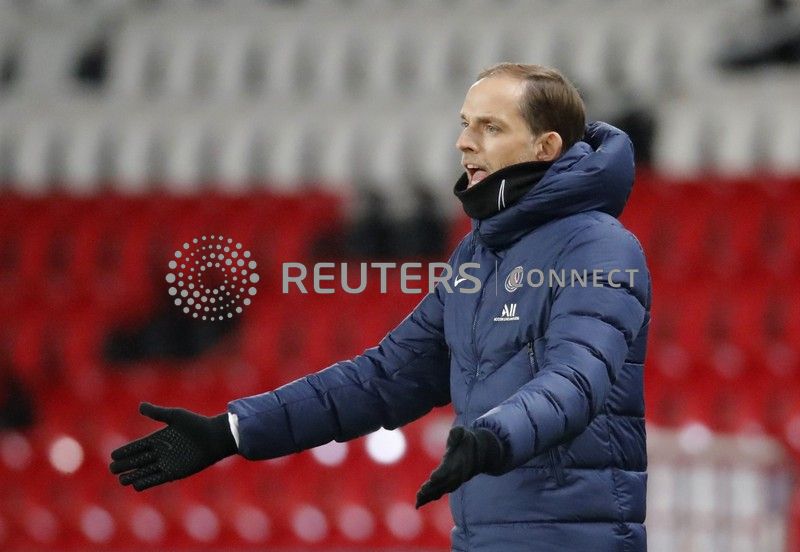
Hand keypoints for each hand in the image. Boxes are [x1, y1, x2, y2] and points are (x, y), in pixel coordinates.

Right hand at [109, 402, 236, 490]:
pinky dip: (146, 481)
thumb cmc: (197, 425)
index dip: (125, 451)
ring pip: (144, 471)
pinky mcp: (174, 472)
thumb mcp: (176, 416)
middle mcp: (161, 452)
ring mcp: (167, 463)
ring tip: (121, 479)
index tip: (113, 455)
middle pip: (138, 460)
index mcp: (159, 438)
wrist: (214, 438)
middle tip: (113, 468)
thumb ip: (157, 412)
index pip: (138, 446)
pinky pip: (156, 478)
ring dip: (133, 475)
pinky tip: (135, 484)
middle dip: (125, 464)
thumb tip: (140, 406)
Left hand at [415, 426, 503, 507]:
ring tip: (418, 501)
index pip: (449, 469)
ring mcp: (453, 481)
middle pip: (444, 484)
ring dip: (429, 496)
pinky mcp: (449, 484)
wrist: (479, 454)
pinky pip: (439, 493)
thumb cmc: (467, 441)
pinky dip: (430, 498)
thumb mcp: (464, 433)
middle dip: (433, 488)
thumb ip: (458, 434)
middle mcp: (456, 474)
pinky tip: (418, 504)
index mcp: (458, 462)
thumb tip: (455, 432)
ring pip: (441, 491)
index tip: (432, 478)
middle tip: (421, 492)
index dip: (441, 474)